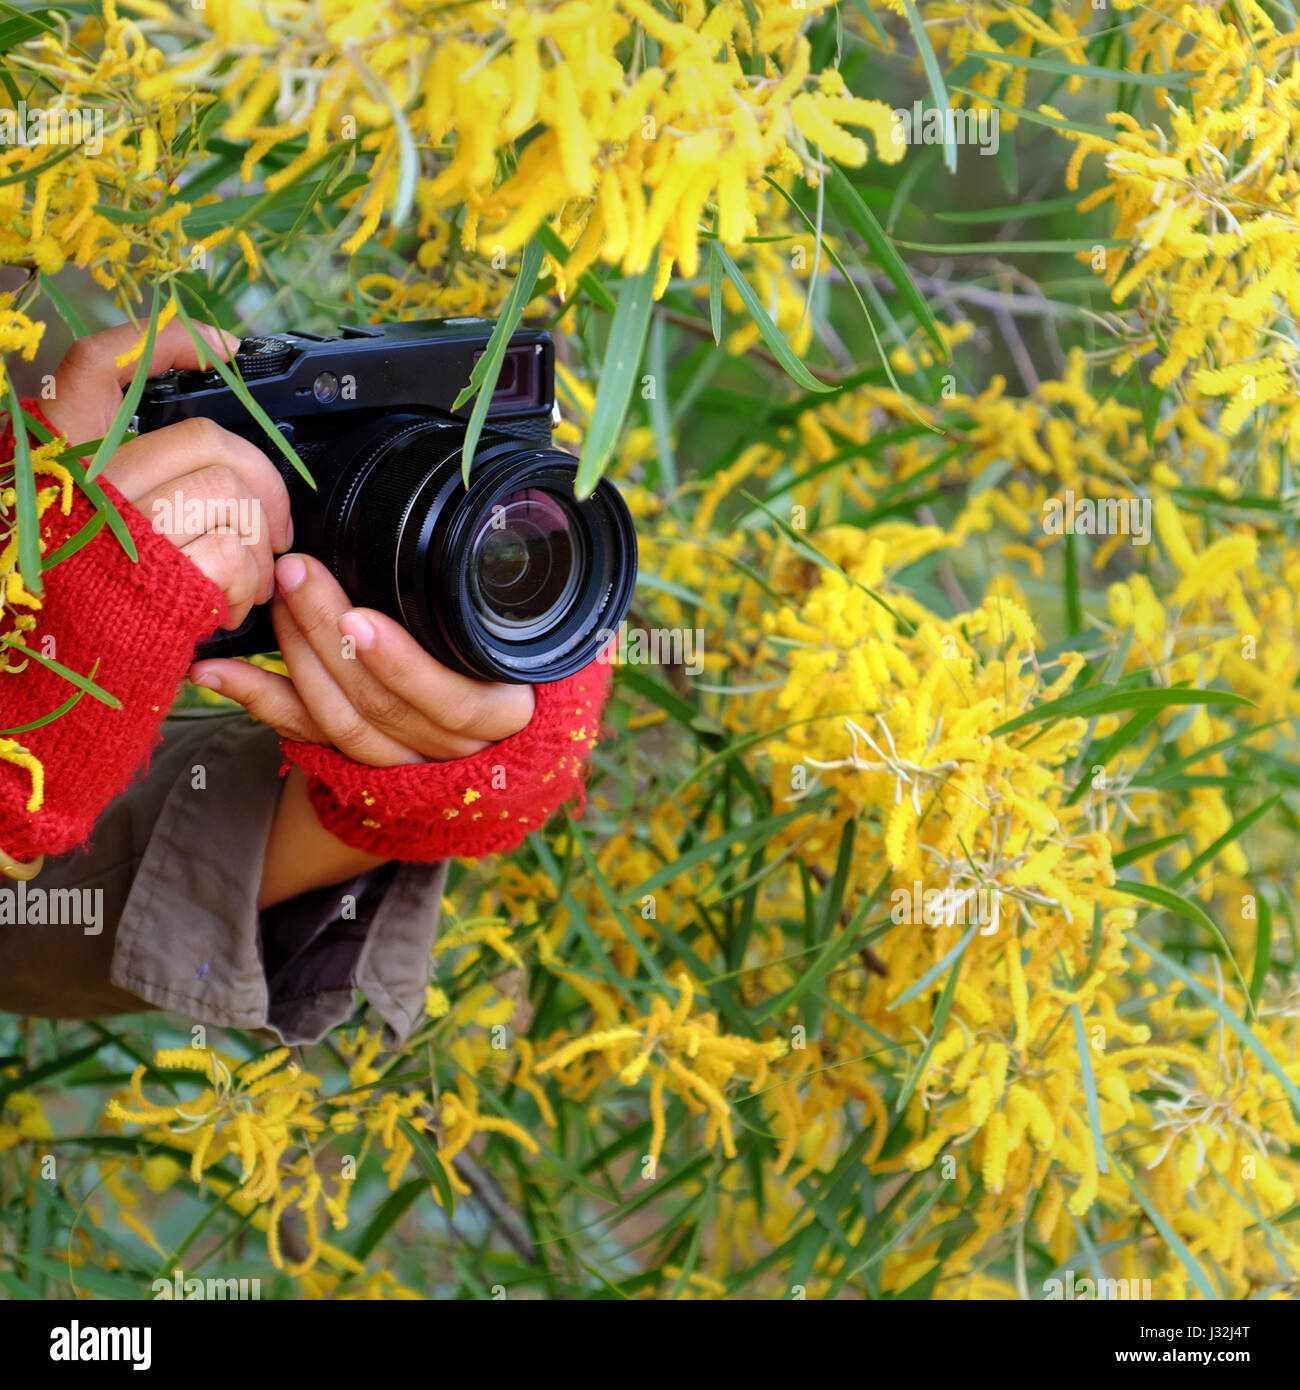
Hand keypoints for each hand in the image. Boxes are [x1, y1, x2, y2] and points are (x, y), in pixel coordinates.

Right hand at [42, 320, 292, 629]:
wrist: (47, 690)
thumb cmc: (79, 610)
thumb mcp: (81, 531)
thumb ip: (129, 485)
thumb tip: (215, 466)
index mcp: (57, 461)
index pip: (96, 368)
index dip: (163, 344)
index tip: (223, 350)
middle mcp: (83, 484)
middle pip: (205, 440)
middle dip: (262, 482)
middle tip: (273, 528)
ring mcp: (121, 528)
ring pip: (230, 495)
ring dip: (256, 545)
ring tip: (242, 581)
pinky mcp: (158, 575)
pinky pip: (234, 554)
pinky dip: (248, 585)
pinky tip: (226, 608)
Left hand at [189, 553, 536, 765]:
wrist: (497, 734)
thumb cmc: (510, 667)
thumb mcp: (521, 638)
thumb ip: (488, 607)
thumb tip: (434, 529)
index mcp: (503, 713)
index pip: (453, 700)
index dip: (403, 665)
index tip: (360, 619)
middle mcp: (455, 749)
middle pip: (381, 704)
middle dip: (330, 636)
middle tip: (297, 572)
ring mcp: (405, 763)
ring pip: (341, 721)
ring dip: (296, 658)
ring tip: (270, 603)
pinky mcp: (359, 764)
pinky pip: (304, 737)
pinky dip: (257, 700)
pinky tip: (216, 672)